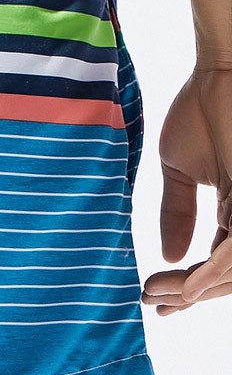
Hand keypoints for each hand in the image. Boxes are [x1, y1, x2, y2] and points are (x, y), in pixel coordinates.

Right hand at [141, 67, 231, 313]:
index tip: (151, 296)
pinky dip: (213, 274)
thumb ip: (176, 213)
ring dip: (196, 291)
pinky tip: (186, 288)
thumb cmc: (203, 109)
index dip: (186, 284)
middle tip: (151, 303)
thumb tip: (169, 256)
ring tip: (159, 296)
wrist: (222, 72)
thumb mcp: (180, 169)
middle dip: (187, 295)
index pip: (218, 263)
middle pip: (227, 276)